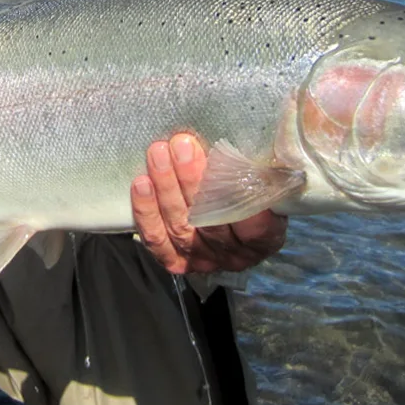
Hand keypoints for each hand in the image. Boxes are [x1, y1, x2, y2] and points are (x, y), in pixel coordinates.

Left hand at [131, 132, 287, 273]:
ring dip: (166, 186)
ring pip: (180, 225)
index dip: (240, 197)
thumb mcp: (263, 184)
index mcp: (261, 242)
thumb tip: (258, 150)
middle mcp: (231, 256)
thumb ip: (261, 174)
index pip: (254, 227)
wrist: (224, 219)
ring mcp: (201, 260)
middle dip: (193, 179)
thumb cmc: (245, 192)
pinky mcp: (173, 259)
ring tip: (159, 152)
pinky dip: (147, 211)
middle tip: (183, 145)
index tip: (227, 163)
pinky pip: (157, 238)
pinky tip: (141, 183)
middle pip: (210, 220)